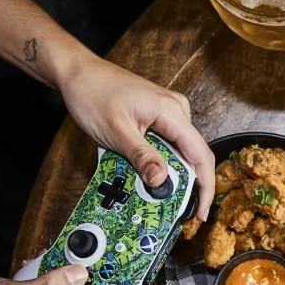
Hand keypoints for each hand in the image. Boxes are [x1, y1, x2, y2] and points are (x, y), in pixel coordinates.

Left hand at [58, 54, 214, 220]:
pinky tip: (147, 172)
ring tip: (155, 194)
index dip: (206, 186)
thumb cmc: (93, 94)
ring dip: (170, 173)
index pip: (201, 154)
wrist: (78, 72)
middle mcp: (177, 109)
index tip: (201, 212)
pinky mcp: (158, 114)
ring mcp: (168, 110)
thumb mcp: (117, 132)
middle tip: (172, 210)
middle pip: (193, 154)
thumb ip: (142, 157)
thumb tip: (161, 181)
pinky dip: (161, 160)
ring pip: (179, 150)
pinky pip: (168, 142)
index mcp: (172, 111)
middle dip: (186, 184)